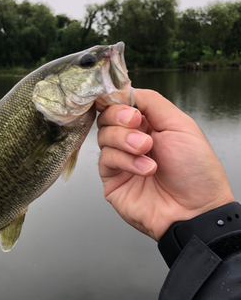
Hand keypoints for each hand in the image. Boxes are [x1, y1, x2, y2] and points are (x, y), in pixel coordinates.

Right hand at [96, 89, 233, 240]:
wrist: (195, 210)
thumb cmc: (196, 171)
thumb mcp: (180, 125)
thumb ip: (152, 102)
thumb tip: (125, 89)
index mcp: (149, 125)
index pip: (121, 103)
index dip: (119, 101)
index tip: (128, 106)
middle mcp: (131, 140)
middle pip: (107, 116)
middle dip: (120, 118)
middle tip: (138, 125)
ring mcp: (120, 160)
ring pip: (103, 136)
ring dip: (125, 140)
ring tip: (147, 150)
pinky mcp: (112, 180)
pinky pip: (105, 159)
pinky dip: (124, 160)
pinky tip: (145, 169)